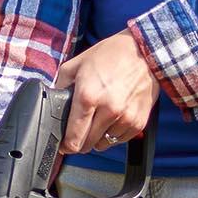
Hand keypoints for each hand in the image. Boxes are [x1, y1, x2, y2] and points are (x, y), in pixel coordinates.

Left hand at [62, 31, 161, 155]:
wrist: (144, 52)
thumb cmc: (110, 55)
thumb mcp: (77, 64)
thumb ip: (61, 86)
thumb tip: (54, 104)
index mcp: (88, 97)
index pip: (74, 137)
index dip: (66, 145)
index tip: (65, 145)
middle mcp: (108, 110)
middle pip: (87, 145)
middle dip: (80, 141)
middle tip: (81, 130)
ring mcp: (125, 118)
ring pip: (104, 144)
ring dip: (98, 136)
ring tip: (99, 119)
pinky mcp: (139, 122)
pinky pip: (120, 140)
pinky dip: (114, 134)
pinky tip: (113, 118)